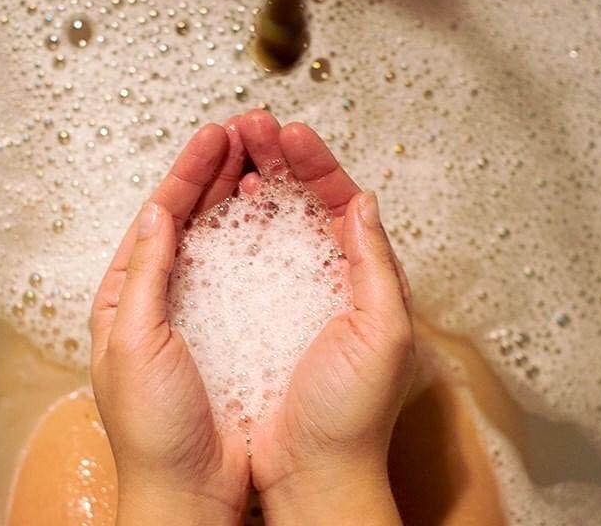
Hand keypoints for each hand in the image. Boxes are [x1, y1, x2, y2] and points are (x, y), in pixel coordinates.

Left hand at [89, 123, 250, 525]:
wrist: (190, 490)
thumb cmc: (151, 428)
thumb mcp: (134, 341)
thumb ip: (145, 273)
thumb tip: (156, 211)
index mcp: (126, 294)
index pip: (160, 215)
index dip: (188, 172)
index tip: (215, 136)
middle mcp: (161, 294)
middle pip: (191, 215)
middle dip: (217, 170)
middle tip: (246, 131)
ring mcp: (199, 308)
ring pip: (220, 234)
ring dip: (238, 192)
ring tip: (262, 155)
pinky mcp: (232, 326)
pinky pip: (244, 267)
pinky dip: (258, 233)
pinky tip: (274, 210)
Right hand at [235, 111, 414, 523]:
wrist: (313, 475)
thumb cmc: (352, 416)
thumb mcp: (383, 334)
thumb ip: (376, 264)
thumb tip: (363, 199)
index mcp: (364, 276)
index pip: (338, 199)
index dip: (313, 161)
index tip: (289, 133)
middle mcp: (327, 276)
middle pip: (300, 198)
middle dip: (276, 155)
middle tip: (251, 124)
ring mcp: (289, 291)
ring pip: (270, 217)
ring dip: (252, 176)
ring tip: (231, 145)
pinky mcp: (256, 310)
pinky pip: (243, 251)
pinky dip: (232, 219)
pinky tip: (217, 199)